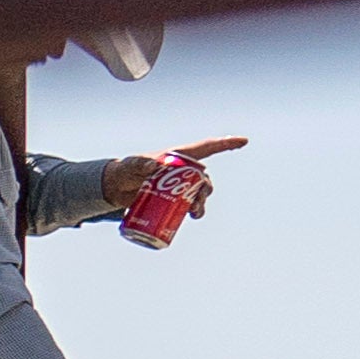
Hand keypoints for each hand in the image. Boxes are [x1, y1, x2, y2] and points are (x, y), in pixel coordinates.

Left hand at [107, 138, 241, 222]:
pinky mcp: (172, 197)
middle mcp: (183, 169)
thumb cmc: (125, 170)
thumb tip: (156, 166)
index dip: (226, 143)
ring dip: (201, 203)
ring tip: (195, 214)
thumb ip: (141, 163)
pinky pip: (188, 204)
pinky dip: (192, 211)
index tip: (244, 140)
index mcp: (178, 156)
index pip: (206, 147)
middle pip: (203, 178)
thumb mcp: (132, 165)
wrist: (115, 187)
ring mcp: (179, 183)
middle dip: (205, 191)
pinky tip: (189, 218)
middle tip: (196, 203)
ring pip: (198, 193)